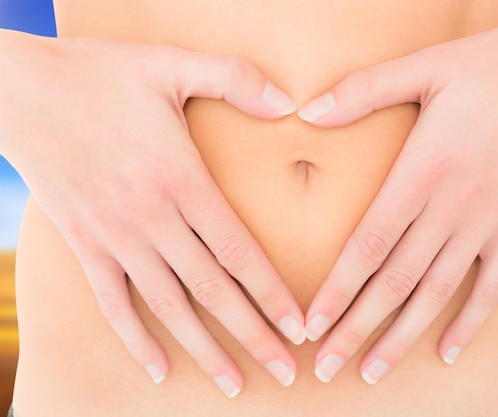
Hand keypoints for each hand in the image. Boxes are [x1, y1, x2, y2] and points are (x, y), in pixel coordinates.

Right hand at [0, 30, 303, 394]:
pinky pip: (112, 303)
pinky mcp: (84, 245)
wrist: (20, 89)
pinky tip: (156, 368)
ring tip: (235, 382)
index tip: (299, 327)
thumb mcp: (172, 64)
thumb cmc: (100, 75)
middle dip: (253, 335)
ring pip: (168, 307)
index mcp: (182, 180)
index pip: (239, 251)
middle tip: (286, 371)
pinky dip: (134, 339)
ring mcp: (115, 237)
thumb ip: (236, 79)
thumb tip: (290, 102)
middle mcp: (153, 219)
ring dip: (204, 350)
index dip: (272, 293)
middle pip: (213, 291)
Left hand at [298, 9, 497, 382]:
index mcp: (422, 172)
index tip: (312, 325)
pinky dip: (469, 323)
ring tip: (371, 372)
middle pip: (394, 282)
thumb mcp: (427, 66)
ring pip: (436, 295)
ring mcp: (487, 225)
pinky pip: (491, 288)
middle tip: (326, 366)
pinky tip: (446, 352)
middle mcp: (451, 209)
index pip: (367, 245)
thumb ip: (364, 90)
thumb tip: (308, 109)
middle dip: (355, 328)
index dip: (337, 290)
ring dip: (401, 338)